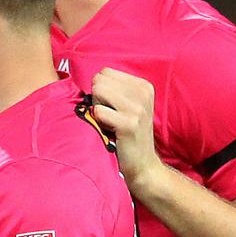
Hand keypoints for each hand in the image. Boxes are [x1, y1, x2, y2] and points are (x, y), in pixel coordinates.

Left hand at [90, 68, 168, 194]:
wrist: (142, 164)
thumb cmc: (127, 133)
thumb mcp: (127, 105)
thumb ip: (113, 88)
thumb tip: (92, 79)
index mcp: (143, 85)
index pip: (105, 72)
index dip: (100, 89)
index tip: (111, 106)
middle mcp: (143, 93)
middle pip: (100, 80)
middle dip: (97, 98)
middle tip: (109, 116)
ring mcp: (138, 108)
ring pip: (98, 92)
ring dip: (97, 109)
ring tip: (110, 122)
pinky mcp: (129, 123)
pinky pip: (98, 111)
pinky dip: (98, 122)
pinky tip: (110, 131)